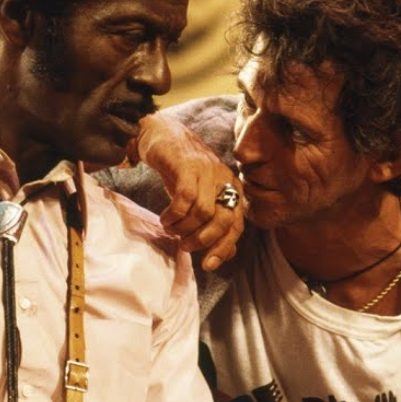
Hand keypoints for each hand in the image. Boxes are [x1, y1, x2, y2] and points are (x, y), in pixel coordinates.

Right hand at [136, 113, 243, 270]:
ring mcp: (207, 171)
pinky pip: (185, 199)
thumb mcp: (200, 198)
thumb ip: (214, 222)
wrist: (163, 136)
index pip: (237, 225)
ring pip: (203, 212)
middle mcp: (224, 179)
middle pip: (224, 220)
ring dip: (184, 228)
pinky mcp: (187, 166)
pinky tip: (165, 218)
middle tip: (184, 245)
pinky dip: (174, 215)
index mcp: (232, 188)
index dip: (224, 248)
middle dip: (203, 240)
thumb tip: (228, 254)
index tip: (208, 265)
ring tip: (170, 230)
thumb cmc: (182, 171)